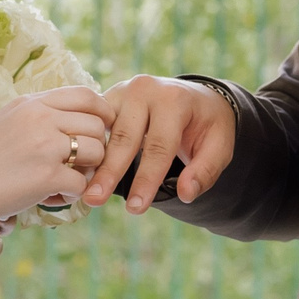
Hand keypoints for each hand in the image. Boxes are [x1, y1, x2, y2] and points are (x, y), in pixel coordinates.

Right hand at [0, 87, 111, 225]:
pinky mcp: (47, 176)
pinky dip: (71, 194)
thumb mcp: (4, 123)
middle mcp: (41, 118)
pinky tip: (52, 198)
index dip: (103, 112)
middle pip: (97, 125)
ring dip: (88, 171)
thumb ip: (36, 117)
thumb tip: (71, 122)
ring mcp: (45, 145)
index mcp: (30, 103)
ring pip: (96, 152)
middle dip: (96, 147)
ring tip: (66, 182)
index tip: (102, 129)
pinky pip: (81, 183)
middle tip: (81, 165)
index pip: (85, 95)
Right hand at [84, 76, 236, 212]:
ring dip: (91, 161)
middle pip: (124, 138)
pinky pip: (92, 124)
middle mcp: (145, 90)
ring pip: (103, 130)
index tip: (136, 208)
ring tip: (81, 189)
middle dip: (110, 172)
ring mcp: (122, 91)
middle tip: (94, 200)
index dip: (147, 180)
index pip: (159, 146)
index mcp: (174, 100)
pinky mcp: (108, 98)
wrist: (196, 97)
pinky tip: (79, 171)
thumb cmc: (207, 126)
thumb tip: (185, 195)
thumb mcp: (220, 146)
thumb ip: (205, 171)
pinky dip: (87, 147)